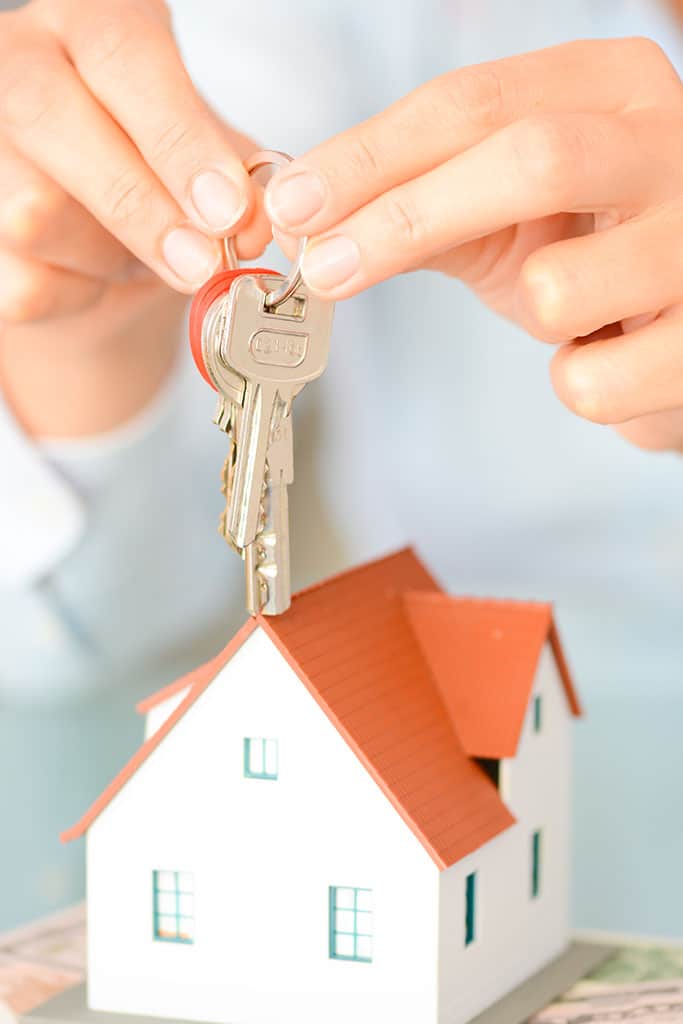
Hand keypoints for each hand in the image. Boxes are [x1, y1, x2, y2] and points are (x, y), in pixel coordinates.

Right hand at [0, 0, 267, 325]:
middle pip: (49, 115)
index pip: (124, 53)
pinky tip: (94, 279)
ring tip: (140, 258)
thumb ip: (236, 180)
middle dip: (137, 203)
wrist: (94, 245)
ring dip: (109, 256)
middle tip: (201, 262)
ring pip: (31, 210)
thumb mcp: (206, 158)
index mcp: (91, 24)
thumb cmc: (155, 178)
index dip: (178, 136)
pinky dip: (80, 296)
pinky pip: (27, 282)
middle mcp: (20, 65)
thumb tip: (253, 225)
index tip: (228, 209)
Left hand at [265, 38, 682, 450]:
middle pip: (531, 159)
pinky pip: (592, 381)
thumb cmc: (595, 256)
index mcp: (612, 89)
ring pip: (561, 287)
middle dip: (407, 218)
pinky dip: (572, 382)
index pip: (477, 101)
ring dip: (532, 312)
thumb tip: (307, 223)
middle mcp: (672, 144)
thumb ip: (422, 204)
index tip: (295, 205)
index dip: (372, 155)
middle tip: (322, 269)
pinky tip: (605, 356)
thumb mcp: (512, 210)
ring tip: (564, 310)